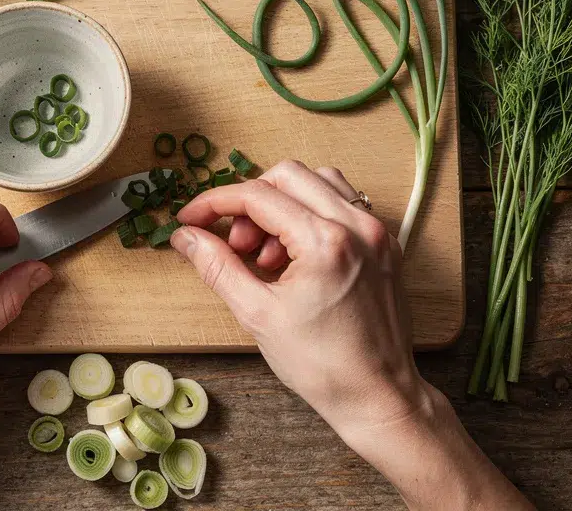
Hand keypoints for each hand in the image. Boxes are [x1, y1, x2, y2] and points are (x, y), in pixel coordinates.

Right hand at [170, 160, 421, 439]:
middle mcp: (357, 226)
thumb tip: (186, 237)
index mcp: (325, 242)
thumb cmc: (322, 365)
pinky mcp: (385, 244)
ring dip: (283, 204)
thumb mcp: (257, 314)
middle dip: (250, 203)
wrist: (377, 396)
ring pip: (319, 182)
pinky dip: (311, 216)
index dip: (214, 203)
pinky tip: (296, 256)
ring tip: (268, 253)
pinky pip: (343, 205)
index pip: (258, 196)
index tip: (191, 219)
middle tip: (237, 244)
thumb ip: (217, 266)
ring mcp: (377, 233)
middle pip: (288, 176)